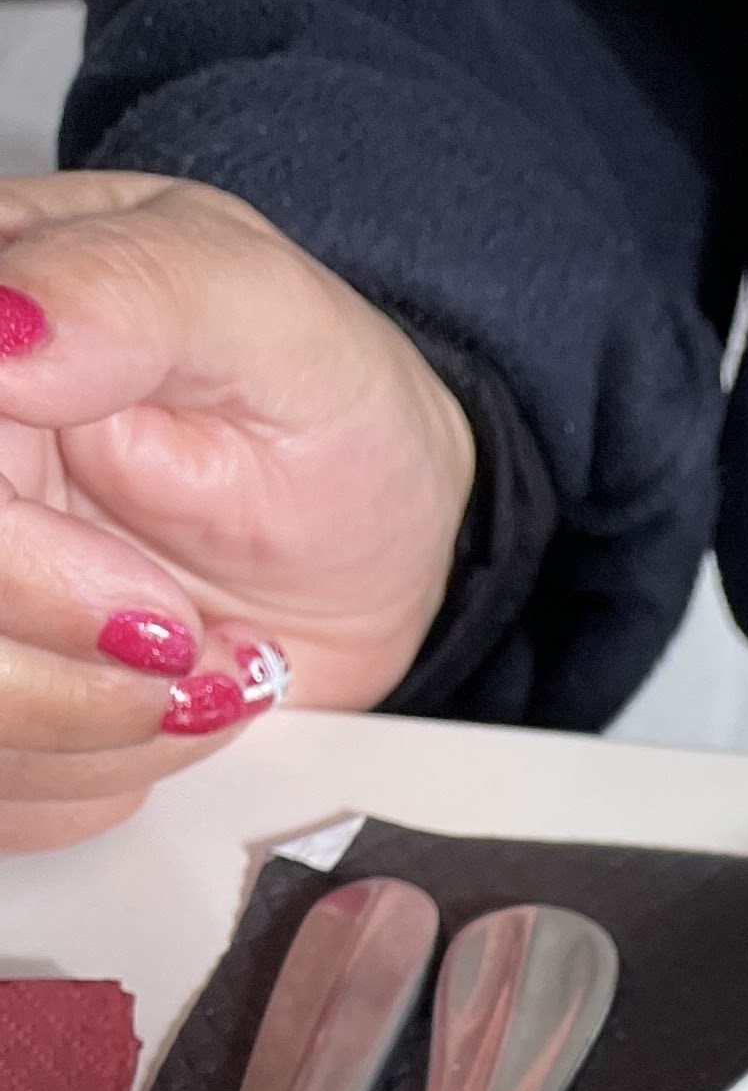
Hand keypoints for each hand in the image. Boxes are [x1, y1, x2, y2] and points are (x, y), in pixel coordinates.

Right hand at [0, 171, 477, 850]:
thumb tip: (8, 326)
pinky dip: (98, 783)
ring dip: (101, 737)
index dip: (17, 575)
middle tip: (191, 647)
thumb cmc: (319, 405)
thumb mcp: (262, 314)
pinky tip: (173, 714)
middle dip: (64, 681)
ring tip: (211, 670)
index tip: (152, 611)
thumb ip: (129, 295)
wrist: (367, 529)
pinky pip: (0, 795)